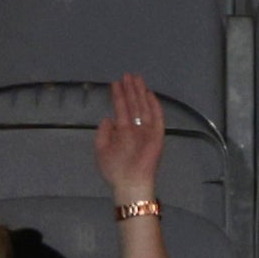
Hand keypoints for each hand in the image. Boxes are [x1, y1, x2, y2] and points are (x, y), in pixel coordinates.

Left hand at [94, 71, 165, 205]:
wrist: (130, 182)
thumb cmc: (114, 170)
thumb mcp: (101, 149)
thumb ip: (103, 133)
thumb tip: (108, 118)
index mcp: (122, 132)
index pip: (121, 109)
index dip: (118, 95)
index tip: (115, 83)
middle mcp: (135, 129)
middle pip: (133, 105)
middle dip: (130, 89)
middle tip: (128, 74)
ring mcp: (146, 131)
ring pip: (144, 107)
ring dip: (140, 93)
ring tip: (136, 78)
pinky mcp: (157, 136)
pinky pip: (157, 118)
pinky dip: (154, 106)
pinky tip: (149, 94)